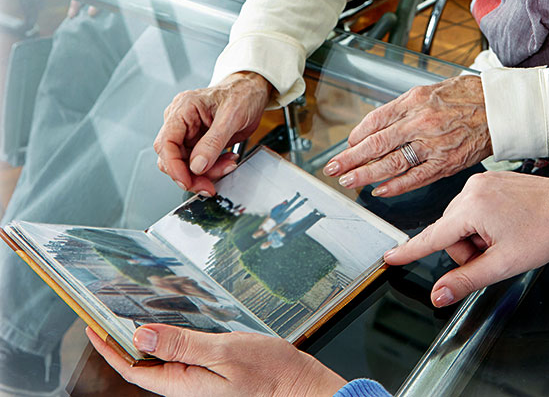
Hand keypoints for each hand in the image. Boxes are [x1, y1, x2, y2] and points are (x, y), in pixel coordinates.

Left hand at [86, 323, 344, 396]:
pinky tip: (172, 326)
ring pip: (162, 362)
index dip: (111, 348)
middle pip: (144, 366)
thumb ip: (182, 345)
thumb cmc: (269, 373)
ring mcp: (199, 384)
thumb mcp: (224, 352)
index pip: (134, 369)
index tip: (94, 327)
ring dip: (146, 340)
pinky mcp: (213, 377)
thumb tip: (141, 336)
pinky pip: (181, 360)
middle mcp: (186, 388)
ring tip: (132, 316)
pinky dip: (169, 341)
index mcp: (183, 385)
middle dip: (124, 341)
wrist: (301, 388)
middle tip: (108, 314)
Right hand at [154, 72, 271, 196]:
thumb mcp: (232, 116)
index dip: (173, 166)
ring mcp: (188, 132)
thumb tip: (197, 165)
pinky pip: (197, 163)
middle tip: (209, 184)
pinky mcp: (197, 142)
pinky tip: (227, 161)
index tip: (187, 181)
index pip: (165, 142)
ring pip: (185, 164)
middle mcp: (181, 120)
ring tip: (227, 165)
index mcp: (184, 108)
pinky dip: (212, 168)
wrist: (253, 91)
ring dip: (205, 173)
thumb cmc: (242, 94)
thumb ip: (213, 142)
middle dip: (191, 174)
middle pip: (172, 158)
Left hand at [323, 75, 491, 196]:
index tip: (346, 146)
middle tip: (334, 168)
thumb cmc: (465, 96)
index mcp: (414, 101)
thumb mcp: (428, 90)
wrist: (498, 107)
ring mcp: (432, 145)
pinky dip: (395, 186)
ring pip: (391, 163)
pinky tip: (380, 191)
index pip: (376, 120)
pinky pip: (415, 178)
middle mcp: (420, 122)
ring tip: (348, 181)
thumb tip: (377, 126)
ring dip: (366, 174)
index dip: (357, 135)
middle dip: (351, 158)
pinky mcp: (445, 163)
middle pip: (377, 143)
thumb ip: (402, 109)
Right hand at [384, 171, 548, 306]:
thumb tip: (438, 296)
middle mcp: (472, 188)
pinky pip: (474, 206)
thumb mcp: (504, 264)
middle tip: (496, 256)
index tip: (390, 258)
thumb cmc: (546, 233)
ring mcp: (482, 181)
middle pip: (450, 232)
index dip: (409, 251)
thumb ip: (466, 280)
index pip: (432, 236)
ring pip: (462, 221)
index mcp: (472, 207)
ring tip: (506, 240)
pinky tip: (507, 227)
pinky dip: (484, 223)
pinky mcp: (491, 178)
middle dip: (467, 250)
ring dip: (477, 238)